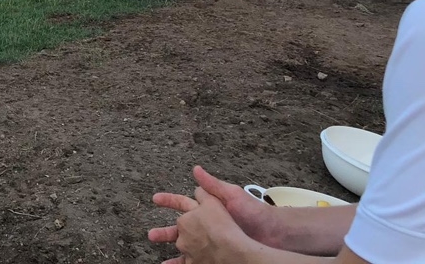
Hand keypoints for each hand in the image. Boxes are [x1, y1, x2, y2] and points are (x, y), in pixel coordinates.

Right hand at [149, 167, 280, 252]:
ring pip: (187, 247)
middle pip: (181, 228)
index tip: (155, 199)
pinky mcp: (218, 255)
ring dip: (174, 252)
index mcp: (209, 208)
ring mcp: (213, 241)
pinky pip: (198, 261)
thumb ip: (212, 185)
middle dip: (165, 232)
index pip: (184, 202)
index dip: (169, 201)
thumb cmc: (255, 213)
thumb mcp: (232, 194)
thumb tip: (196, 170)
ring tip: (162, 260)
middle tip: (151, 235)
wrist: (273, 235)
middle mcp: (209, 225)